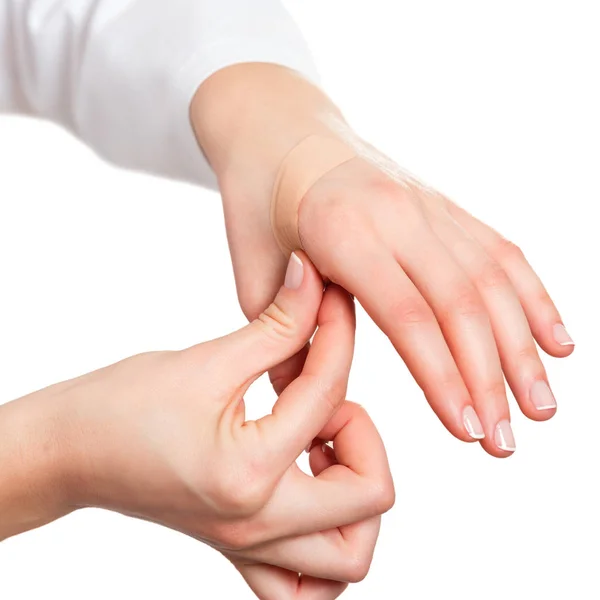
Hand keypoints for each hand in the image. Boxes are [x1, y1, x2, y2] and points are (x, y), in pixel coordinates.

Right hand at [0, 253, 393, 598]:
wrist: (73, 450)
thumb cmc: (124, 405)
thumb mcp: (209, 360)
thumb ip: (277, 325)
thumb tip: (313, 280)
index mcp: (249, 473)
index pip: (329, 398)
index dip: (338, 336)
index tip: (330, 305)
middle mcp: (257, 525)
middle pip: (370, 502)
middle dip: (365, 440)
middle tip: (327, 407)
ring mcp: (250, 547)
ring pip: (349, 560)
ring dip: (356, 496)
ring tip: (321, 450)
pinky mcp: (241, 548)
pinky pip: (305, 586)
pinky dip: (327, 545)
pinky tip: (310, 493)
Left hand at [191, 63, 573, 457]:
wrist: (279, 128)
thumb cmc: (257, 204)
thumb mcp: (248, 270)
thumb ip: (281, 336)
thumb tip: (305, 400)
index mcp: (342, 229)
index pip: (408, 315)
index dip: (443, 377)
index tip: (467, 431)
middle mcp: (397, 212)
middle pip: (462, 303)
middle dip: (490, 378)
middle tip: (506, 442)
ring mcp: (428, 203)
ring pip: (491, 279)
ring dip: (523, 347)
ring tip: (543, 408)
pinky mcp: (443, 204)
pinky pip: (499, 250)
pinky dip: (533, 296)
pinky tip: (557, 340)